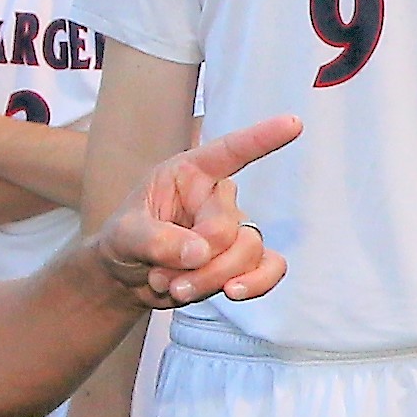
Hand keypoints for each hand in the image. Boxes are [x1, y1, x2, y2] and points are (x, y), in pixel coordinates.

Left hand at [92, 113, 300, 308]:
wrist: (127, 278)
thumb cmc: (124, 242)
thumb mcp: (123, 235)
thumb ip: (155, 239)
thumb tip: (200, 251)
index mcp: (190, 173)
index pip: (230, 151)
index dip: (262, 137)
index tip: (294, 123)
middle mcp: (217, 198)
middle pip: (229, 228)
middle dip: (198, 262)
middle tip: (163, 278)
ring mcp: (235, 229)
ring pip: (248, 252)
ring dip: (211, 279)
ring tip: (175, 289)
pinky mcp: (244, 260)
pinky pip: (270, 268)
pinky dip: (256, 284)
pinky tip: (232, 293)